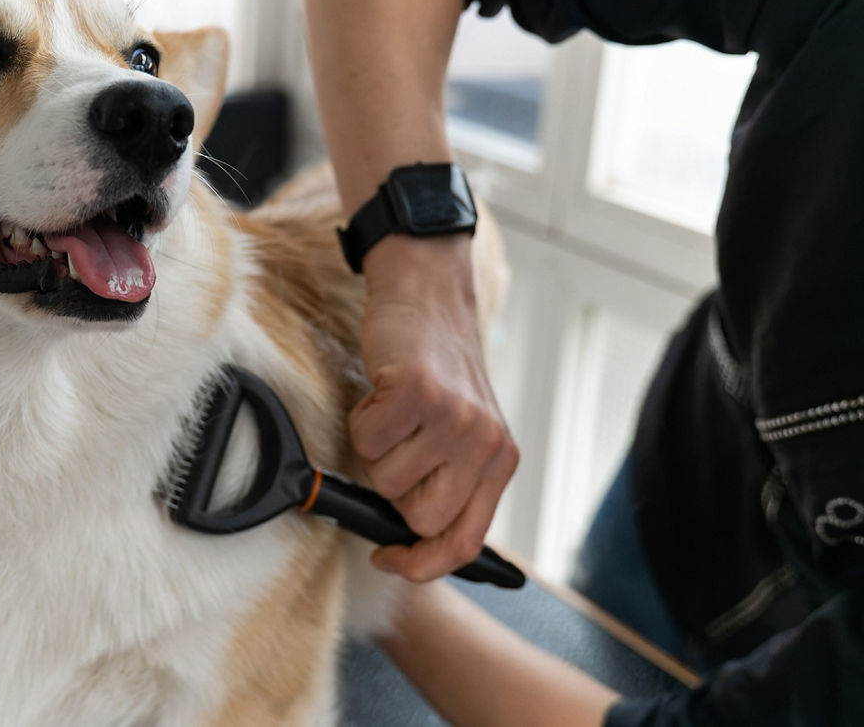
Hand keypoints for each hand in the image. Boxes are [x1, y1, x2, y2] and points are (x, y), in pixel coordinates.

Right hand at [354, 234, 518, 581]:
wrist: (427, 299)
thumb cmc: (436, 370)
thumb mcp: (463, 432)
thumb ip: (449, 483)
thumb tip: (405, 541)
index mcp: (500, 463)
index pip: (464, 544)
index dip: (421, 564)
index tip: (388, 558)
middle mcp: (485, 444)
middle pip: (418, 519)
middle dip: (394, 491)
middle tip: (398, 450)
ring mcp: (454, 419)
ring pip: (386, 482)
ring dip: (375, 451)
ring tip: (394, 415)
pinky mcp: (417, 393)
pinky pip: (367, 441)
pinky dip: (362, 421)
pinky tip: (383, 396)